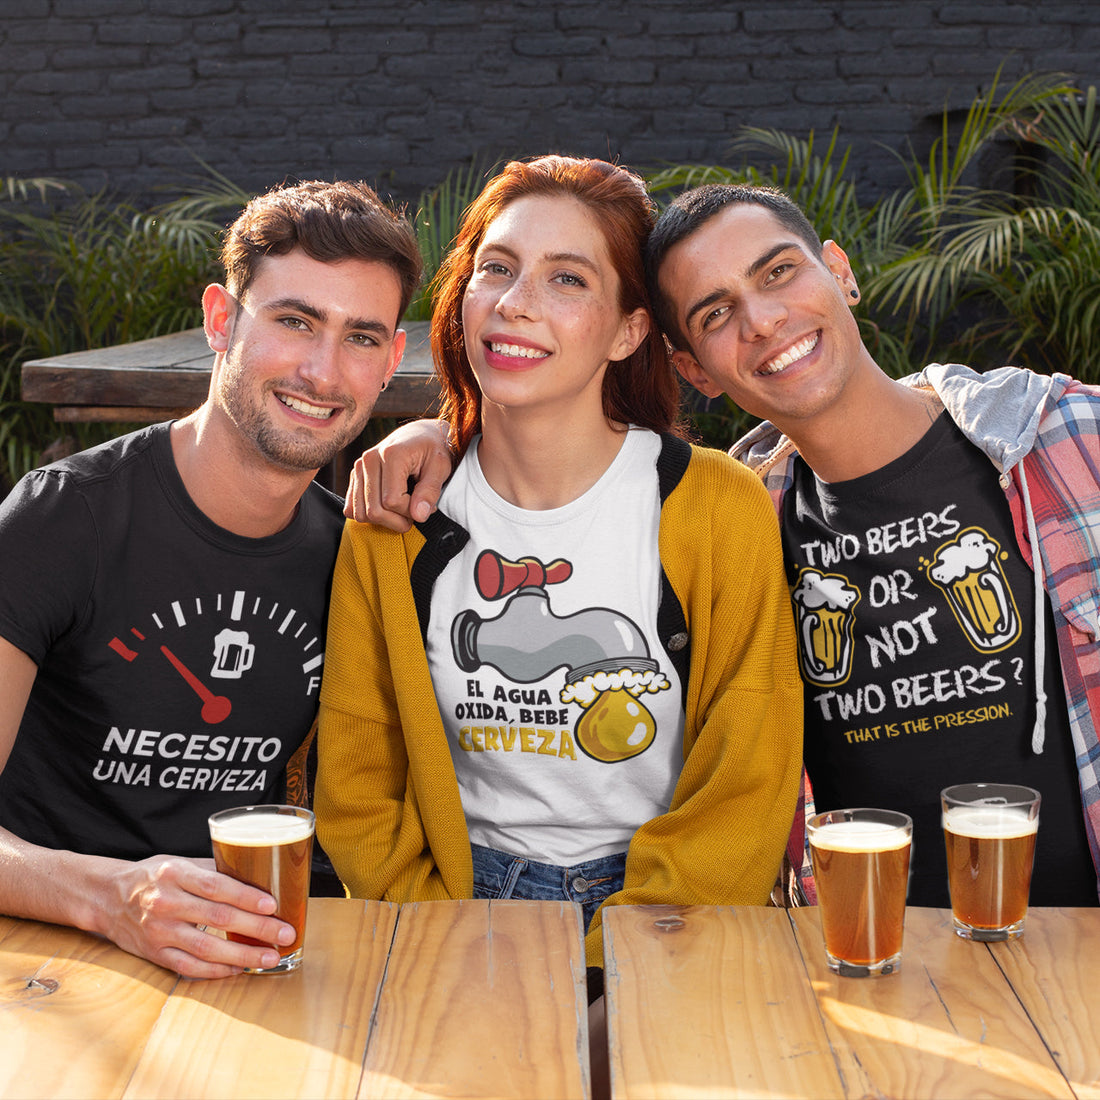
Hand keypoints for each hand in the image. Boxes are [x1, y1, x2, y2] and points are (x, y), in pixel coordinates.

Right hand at [97, 855, 297, 979]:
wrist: (107, 898)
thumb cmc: (152, 877)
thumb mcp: (179, 863)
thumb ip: (212, 870)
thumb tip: (256, 877)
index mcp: (174, 874)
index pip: (216, 886)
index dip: (246, 896)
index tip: (272, 904)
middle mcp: (166, 903)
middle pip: (218, 918)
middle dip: (256, 928)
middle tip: (285, 933)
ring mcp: (159, 932)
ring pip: (206, 948)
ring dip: (242, 955)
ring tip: (270, 957)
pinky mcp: (155, 954)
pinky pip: (190, 967)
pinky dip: (217, 971)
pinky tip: (240, 969)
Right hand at [345, 418, 453, 530]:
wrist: (420, 434)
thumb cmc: (433, 450)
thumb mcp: (441, 468)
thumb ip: (430, 491)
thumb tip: (419, 516)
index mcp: (391, 454)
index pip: (392, 502)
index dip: (410, 512)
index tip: (426, 506)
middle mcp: (369, 459)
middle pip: (373, 510)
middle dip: (397, 521)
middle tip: (415, 513)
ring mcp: (359, 467)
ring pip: (361, 513)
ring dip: (384, 521)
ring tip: (403, 510)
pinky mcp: (355, 476)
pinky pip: (352, 509)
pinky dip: (369, 516)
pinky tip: (388, 508)